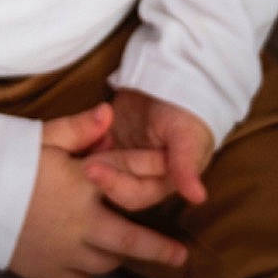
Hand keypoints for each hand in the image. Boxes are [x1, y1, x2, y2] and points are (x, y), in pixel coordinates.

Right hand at [8, 102, 189, 277]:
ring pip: (104, 264)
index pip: (133, 191)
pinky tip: (82, 262)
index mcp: (86, 189)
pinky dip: (84, 274)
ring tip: (120, 250)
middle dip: (158, 251)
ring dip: (115, 256)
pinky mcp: (44, 272)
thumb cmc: (3, 160)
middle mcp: (83, 226)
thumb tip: (109, 112)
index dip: (158, 195)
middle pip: (130, 245)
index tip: (180, 213)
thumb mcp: (40, 137)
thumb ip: (78, 128)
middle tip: (180, 257)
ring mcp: (64, 254)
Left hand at [88, 87, 214, 205]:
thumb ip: (187, 166)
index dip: (113, 184)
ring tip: (80, 136)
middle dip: (96, 172)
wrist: (171, 80)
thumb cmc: (187, 112)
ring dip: (85, 155)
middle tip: (81, 158)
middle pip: (109, 184)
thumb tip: (198, 197)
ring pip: (95, 166)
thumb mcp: (188, 137)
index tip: (93, 169)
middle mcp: (137, 175)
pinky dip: (80, 137)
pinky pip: (85, 145)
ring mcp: (119, 157)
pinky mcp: (104, 141)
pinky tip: (79, 125)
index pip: (133, 194)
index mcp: (159, 182)